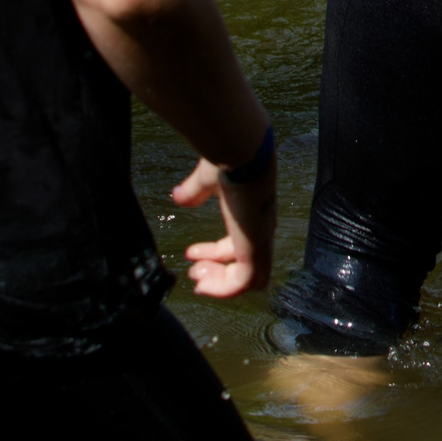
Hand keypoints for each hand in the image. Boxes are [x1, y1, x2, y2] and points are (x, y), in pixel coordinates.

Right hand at [173, 157, 275, 297]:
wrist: (242, 151)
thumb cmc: (230, 160)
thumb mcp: (207, 180)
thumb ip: (195, 191)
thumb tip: (179, 197)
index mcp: (254, 215)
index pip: (240, 245)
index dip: (215, 254)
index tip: (191, 255)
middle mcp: (262, 230)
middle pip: (247, 266)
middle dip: (218, 273)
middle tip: (194, 273)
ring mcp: (260, 239)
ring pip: (249, 280)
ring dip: (220, 283)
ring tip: (196, 277)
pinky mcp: (254, 246)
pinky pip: (243, 282)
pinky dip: (223, 289)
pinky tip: (202, 284)